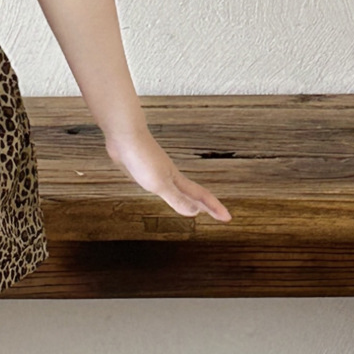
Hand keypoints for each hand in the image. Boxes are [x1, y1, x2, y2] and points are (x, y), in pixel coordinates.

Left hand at [105, 129, 232, 220]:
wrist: (125, 135)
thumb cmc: (142, 158)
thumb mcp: (159, 183)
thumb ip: (176, 198)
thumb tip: (195, 213)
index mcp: (176, 180)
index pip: (201, 196)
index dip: (215, 208)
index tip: (228, 218)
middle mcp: (170, 176)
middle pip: (193, 193)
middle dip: (207, 205)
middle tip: (218, 215)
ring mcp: (158, 171)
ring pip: (178, 189)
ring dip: (188, 198)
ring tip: (194, 206)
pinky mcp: (144, 169)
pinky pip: (162, 184)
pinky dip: (169, 192)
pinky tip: (162, 190)